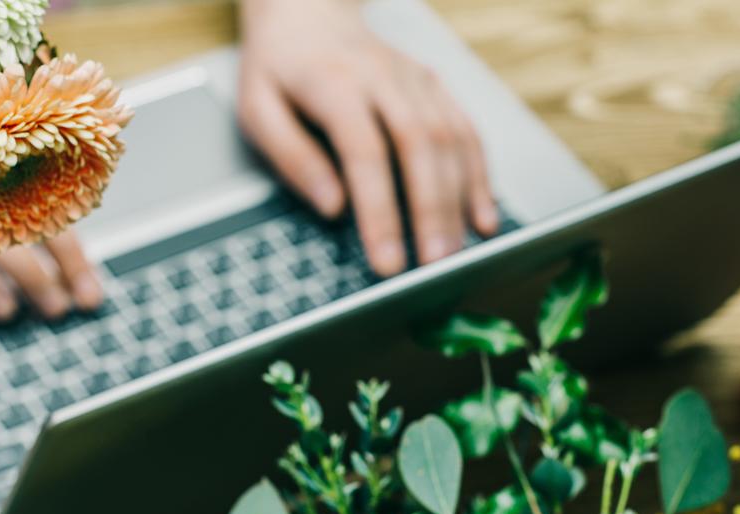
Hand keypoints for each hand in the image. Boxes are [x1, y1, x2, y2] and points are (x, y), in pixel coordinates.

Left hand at [236, 0, 496, 276]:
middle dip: (431, 210)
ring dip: (459, 199)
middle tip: (434, 264)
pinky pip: (466, 130)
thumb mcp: (257, 108)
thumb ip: (291, 157)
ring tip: (457, 251)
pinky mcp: (433, 85)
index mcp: (333, 83)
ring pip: (450, 138)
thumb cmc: (278, 67)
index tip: (387, 261)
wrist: (308, 11)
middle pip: (419, 145)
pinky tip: (481, 215)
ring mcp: (414, 79)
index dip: (380, 212)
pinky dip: (479, 175)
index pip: (365, 153)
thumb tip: (332, 206)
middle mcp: (382, 77)